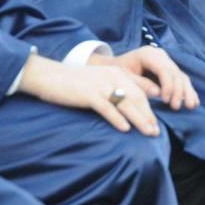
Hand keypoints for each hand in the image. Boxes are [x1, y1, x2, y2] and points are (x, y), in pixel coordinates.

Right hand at [17, 54, 159, 135]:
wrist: (48, 75)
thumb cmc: (74, 81)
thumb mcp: (99, 80)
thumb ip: (116, 87)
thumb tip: (132, 103)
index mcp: (116, 72)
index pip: (139, 91)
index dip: (150, 108)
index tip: (156, 123)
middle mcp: (112, 76)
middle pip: (137, 98)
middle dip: (148, 116)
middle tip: (156, 132)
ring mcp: (101, 85)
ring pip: (126, 103)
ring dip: (140, 119)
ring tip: (148, 132)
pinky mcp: (89, 94)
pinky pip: (107, 107)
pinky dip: (117, 118)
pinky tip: (125, 129)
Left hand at [93, 46, 198, 110]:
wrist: (113, 66)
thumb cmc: (116, 72)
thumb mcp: (123, 77)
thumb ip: (140, 84)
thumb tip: (157, 93)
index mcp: (149, 54)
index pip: (164, 70)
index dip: (168, 86)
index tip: (166, 102)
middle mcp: (160, 55)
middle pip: (175, 73)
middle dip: (179, 91)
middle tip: (176, 107)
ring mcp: (166, 61)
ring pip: (181, 76)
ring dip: (187, 92)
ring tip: (191, 106)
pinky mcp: (169, 69)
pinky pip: (181, 79)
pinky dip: (188, 90)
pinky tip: (193, 101)